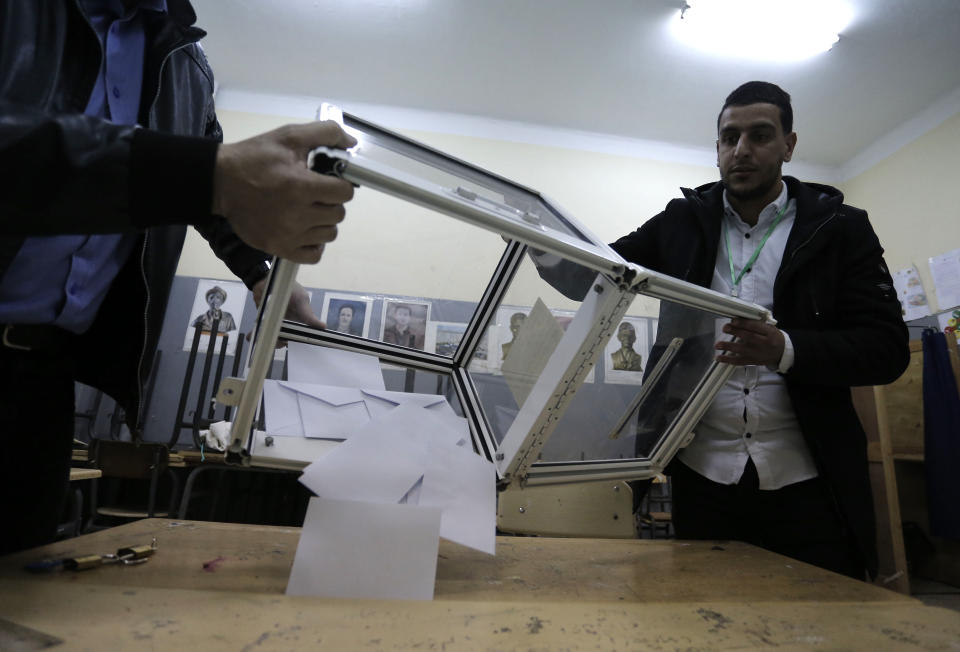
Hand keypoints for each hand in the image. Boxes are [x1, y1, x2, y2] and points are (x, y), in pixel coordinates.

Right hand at [212, 121, 356, 263]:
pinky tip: (305, 229)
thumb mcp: (289, 136)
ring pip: (329, 234)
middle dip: (331, 202)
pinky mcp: (279, 248)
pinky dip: (314, 244)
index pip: (345, 193)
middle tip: (315, 194)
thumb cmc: (256, 158)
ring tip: (308, 210)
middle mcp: (297, 215)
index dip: (340, 184)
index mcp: (301, 186)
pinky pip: (313, 255)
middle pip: (338, 214)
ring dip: (324, 222)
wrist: (221, 182)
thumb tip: (352, 143)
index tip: (328, 181)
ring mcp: (288, 235)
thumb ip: (325, 133)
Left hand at [250, 279, 324, 346]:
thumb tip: (323, 327)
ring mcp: (277, 323)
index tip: (294, 342)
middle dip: (282, 341)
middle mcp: (290, 323)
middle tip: (276, 338)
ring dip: (269, 339)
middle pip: (288, 339)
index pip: (303, 335)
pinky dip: (256, 335)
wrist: (265, 280)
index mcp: (302, 319)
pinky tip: (252, 336)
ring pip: (275, 338)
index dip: (300, 341)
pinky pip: (262, 331)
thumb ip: (308, 314)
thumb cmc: (288, 287)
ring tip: (263, 336)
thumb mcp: (300, 298)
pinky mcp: (265, 322)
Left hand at [714, 318, 784, 366]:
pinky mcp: (753, 361)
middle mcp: (764, 344)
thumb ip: (756, 324)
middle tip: (725, 328)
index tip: (734, 320)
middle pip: (748, 337)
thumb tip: (737, 320)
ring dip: (728, 347)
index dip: (744, 323)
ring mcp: (758, 354)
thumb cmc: (773, 338)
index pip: (756, 327)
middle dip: (735, 332)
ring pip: (742, 350)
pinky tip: (719, 358)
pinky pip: (739, 361)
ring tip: (718, 345)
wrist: (782, 353)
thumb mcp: (769, 328)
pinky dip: (728, 360)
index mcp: (769, 333)